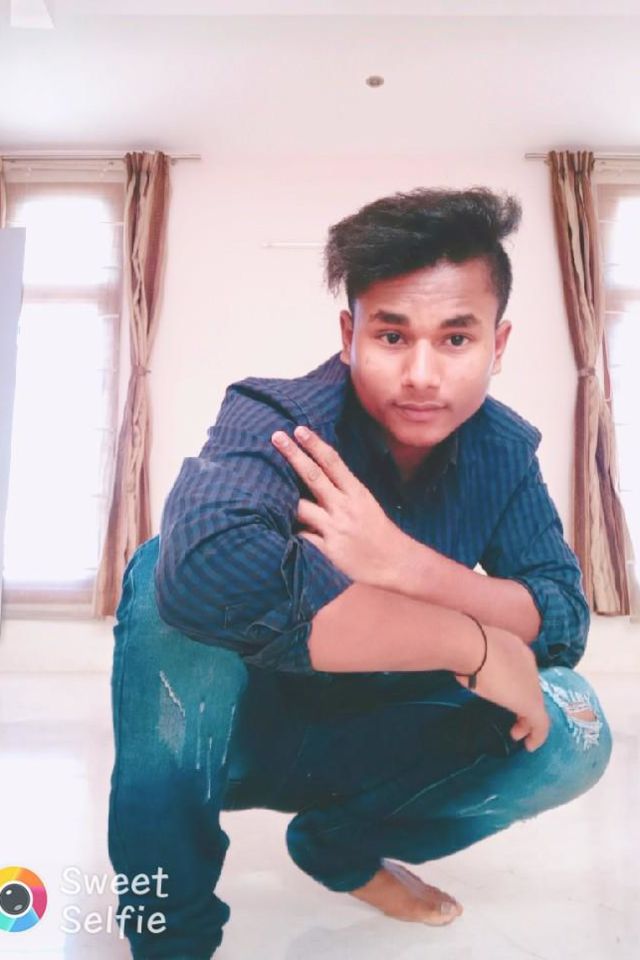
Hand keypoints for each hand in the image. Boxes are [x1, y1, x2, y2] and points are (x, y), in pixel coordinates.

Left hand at [271, 425, 406, 586]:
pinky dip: (289, 531)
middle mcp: (345, 507)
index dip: (315, 444)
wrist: (396, 562)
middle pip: (314, 477)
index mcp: (356, 493)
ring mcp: (335, 529)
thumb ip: (343, 489)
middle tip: (276, 436)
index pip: (333, 462)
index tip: (299, 430)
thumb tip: (317, 469)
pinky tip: (274, 527)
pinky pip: (300, 537)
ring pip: (300, 508)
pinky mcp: (328, 551)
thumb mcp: (365, 503)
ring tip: (262, 489)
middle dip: (293, 455)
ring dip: (282, 499)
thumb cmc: (377, 530)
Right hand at [455, 624, 549, 751]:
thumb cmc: (466, 645)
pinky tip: (529, 745)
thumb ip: (475, 659)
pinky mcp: (531, 703)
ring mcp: (531, 684)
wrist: (472, 647)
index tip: (504, 694)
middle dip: (522, 703)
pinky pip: (540, 724)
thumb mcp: (473, 649)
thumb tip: (464, 671)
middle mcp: (528, 664)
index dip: (515, 684)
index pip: (520, 670)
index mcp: (515, 648)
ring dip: (528, 721)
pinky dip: (537, 735)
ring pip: (536, 705)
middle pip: (530, 688)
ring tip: (517, 734)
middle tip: (513, 717)